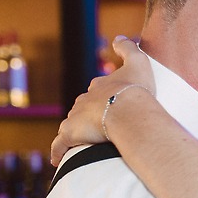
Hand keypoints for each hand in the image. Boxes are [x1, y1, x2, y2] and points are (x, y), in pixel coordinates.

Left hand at [50, 37, 154, 165]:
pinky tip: (57, 159)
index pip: (97, 90)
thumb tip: (118, 38)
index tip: (111, 104)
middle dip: (89, 114)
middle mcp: (84, 100)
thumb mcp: (139, 62)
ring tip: (84, 142)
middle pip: (83, 107)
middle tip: (100, 125)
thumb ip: (129, 48)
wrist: (128, 111)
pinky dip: (58, 151)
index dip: (104, 96)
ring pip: (72, 125)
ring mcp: (76, 118)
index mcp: (99, 86)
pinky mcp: (71, 135)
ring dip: (77, 132)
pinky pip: (60, 145)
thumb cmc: (135, 89)